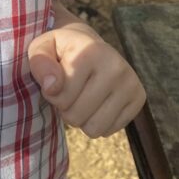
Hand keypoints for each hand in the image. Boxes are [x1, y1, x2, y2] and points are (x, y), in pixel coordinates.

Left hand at [28, 22, 144, 137]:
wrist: (89, 46)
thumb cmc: (60, 51)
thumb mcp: (41, 49)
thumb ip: (39, 63)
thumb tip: (52, 87)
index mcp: (91, 51)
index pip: (61, 96)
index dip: (52, 94)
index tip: (56, 79)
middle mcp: (116, 66)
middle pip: (76, 116)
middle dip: (66, 108)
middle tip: (69, 90)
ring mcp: (131, 84)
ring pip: (93, 129)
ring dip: (81, 118)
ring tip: (81, 97)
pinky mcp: (139, 99)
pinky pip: (108, 131)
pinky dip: (97, 121)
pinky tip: (96, 102)